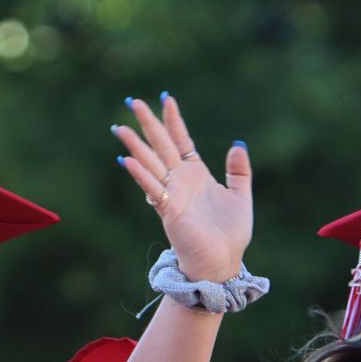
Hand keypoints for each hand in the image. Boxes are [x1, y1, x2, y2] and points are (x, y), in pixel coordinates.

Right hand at [112, 94, 252, 283]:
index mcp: (197, 174)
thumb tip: (237, 144)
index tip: (166, 98)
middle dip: (148, 124)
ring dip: (135, 145)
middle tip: (133, 101)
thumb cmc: (230, 235)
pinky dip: (141, 174)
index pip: (181, 140)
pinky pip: (152, 188)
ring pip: (150, 164)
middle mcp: (181, 181)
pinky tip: (127, 160)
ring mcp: (172, 195)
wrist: (222, 262)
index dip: (174, 120)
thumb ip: (238, 171)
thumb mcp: (241, 196)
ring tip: (119, 127)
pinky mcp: (169, 211)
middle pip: (160, 146)